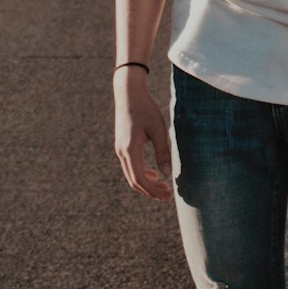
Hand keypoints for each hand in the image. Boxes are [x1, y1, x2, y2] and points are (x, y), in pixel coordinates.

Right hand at [113, 73, 173, 200]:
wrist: (128, 93)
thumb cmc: (145, 108)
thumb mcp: (158, 129)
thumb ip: (162, 151)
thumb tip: (167, 174)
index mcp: (130, 149)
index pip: (140, 179)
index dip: (153, 191)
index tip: (167, 195)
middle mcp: (122, 152)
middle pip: (134, 180)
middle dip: (150, 190)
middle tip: (167, 195)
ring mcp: (120, 149)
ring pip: (131, 174)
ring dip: (146, 183)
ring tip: (162, 186)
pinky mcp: (122, 144)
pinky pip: (130, 165)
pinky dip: (141, 173)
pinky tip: (153, 173)